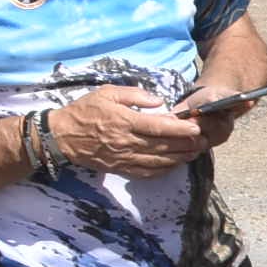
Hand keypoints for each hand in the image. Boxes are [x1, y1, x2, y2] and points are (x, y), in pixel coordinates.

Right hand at [49, 85, 205, 176]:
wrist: (62, 136)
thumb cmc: (85, 111)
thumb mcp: (106, 93)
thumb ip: (134, 95)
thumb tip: (158, 101)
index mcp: (124, 122)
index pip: (159, 127)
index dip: (180, 129)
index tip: (196, 128)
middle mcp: (127, 142)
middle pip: (164, 146)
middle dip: (187, 145)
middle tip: (204, 142)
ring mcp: (124, 158)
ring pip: (160, 162)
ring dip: (181, 158)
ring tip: (196, 153)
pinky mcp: (121, 169)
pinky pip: (148, 173)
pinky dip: (165, 170)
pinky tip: (175, 164)